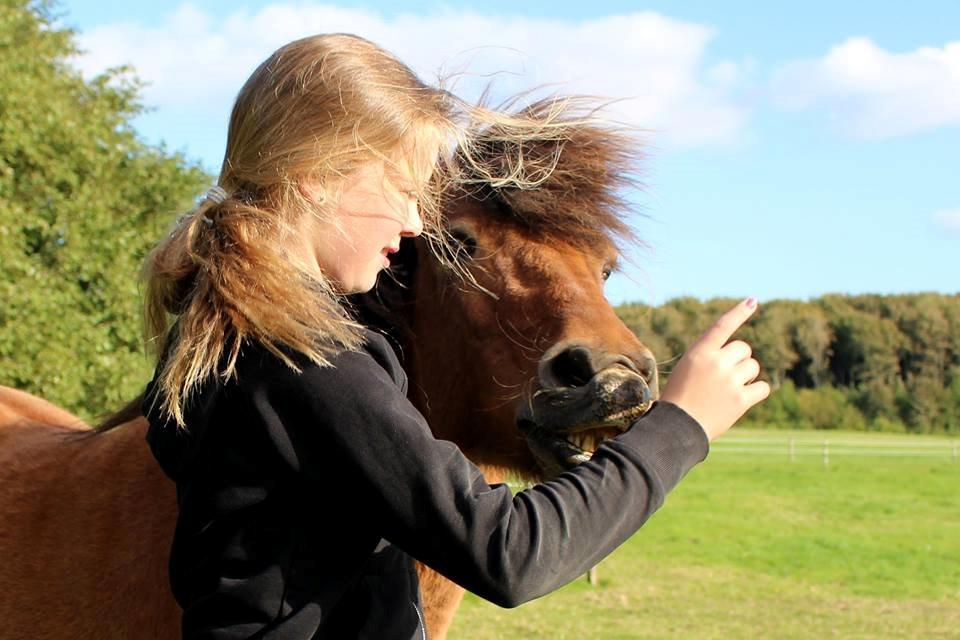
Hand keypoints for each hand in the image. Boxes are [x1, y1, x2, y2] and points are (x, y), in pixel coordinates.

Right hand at [660, 298, 769, 441]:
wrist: (678, 427)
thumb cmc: (679, 397)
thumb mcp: (687, 369)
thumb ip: (710, 357)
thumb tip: (742, 353)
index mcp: (700, 352)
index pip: (723, 325)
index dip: (739, 312)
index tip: (753, 301)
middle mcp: (716, 362)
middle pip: (744, 349)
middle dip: (739, 360)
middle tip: (725, 377)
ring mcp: (730, 380)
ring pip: (753, 367)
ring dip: (746, 376)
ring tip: (728, 390)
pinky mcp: (741, 400)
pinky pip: (762, 387)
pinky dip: (756, 392)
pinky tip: (742, 399)